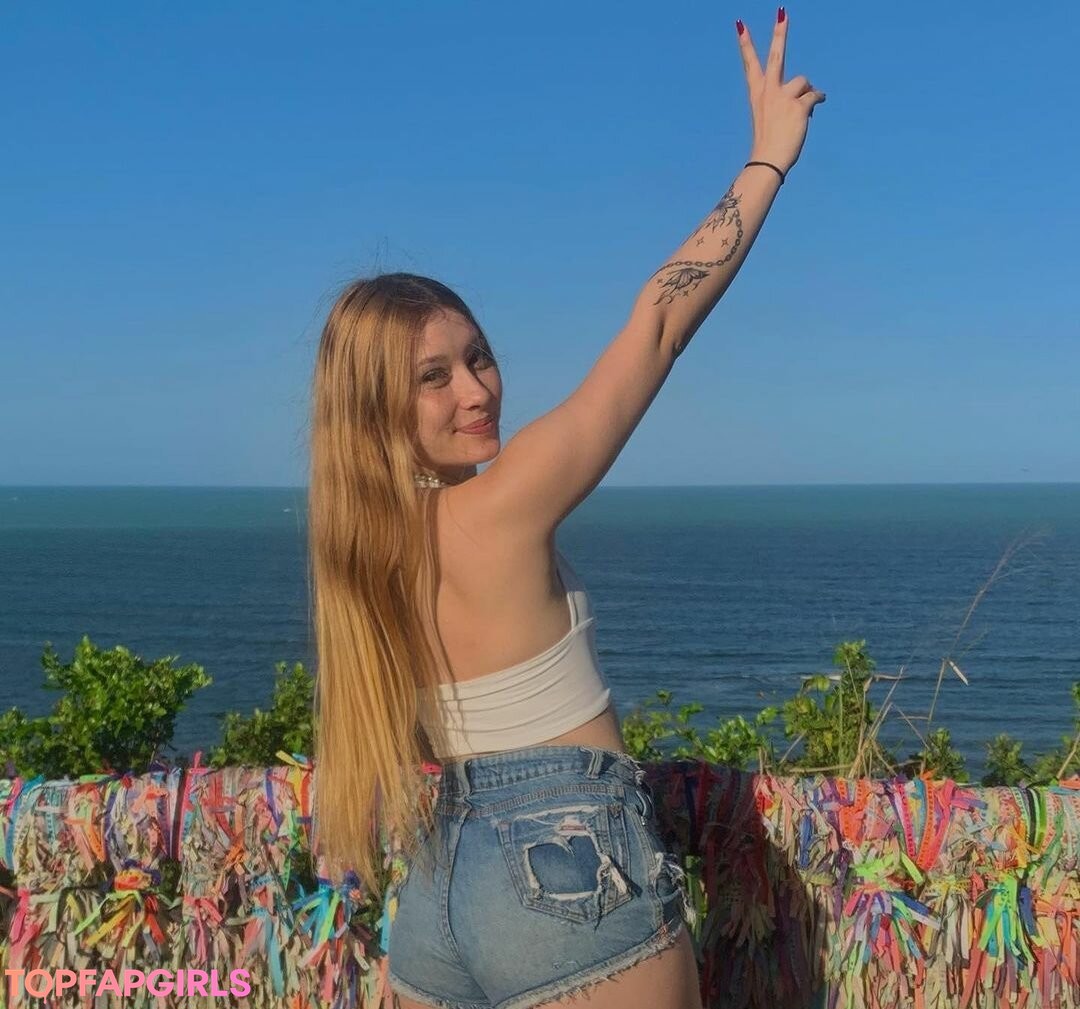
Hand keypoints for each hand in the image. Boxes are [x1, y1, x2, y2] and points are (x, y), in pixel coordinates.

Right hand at [737, 9, 825, 175]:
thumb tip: (813, 93)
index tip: (740, 24)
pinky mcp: (799, 105)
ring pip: (803, 81)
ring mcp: (783, 97)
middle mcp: (768, 91)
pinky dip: (818, 99)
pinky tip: (817, 105)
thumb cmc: (769, 143)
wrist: (768, 160)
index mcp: (757, 93)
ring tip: (802, 109)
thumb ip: (787, 100)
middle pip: (775, 55)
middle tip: (782, 12)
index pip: (750, 64)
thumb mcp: (771, 117)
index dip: (745, 43)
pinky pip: (815, 95)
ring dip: (807, 92)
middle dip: (780, 33)